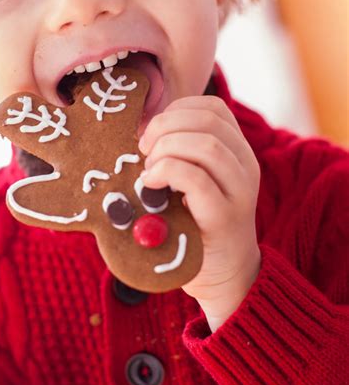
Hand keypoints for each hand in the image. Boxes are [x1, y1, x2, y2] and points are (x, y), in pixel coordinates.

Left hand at [138, 95, 260, 330]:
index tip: (151, 131)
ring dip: (165, 149)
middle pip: (208, 120)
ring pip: (206, 144)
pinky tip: (150, 183)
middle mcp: (245, 166)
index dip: (176, 110)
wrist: (224, 277)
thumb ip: (178, 153)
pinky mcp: (224, 217)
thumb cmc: (196, 224)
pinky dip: (166, 171)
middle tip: (143, 149)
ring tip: (148, 170)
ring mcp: (239, 191)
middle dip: (165, 126)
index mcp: (237, 151)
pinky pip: (196, 178)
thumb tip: (139, 130)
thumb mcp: (191, 181)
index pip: (212, 108)